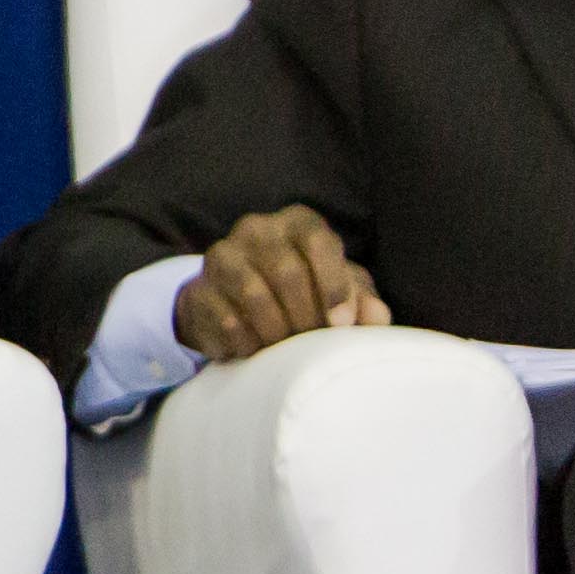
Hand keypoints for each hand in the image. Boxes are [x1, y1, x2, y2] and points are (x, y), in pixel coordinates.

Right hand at [173, 206, 390, 363]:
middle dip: (306, 316)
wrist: (235, 301)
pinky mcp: (198, 288)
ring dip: (276, 332)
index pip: (318, 242)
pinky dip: (247, 343)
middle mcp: (256, 229)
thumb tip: (377, 318)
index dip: (334, 286)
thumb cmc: (301, 292)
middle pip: (287, 272)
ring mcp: (222, 256)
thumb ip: (360, 300)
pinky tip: (255, 351)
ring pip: (254, 295)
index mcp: (296, 223)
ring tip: (285, 349)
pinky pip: (226, 320)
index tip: (342, 324)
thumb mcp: (335, 290)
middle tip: (312, 341)